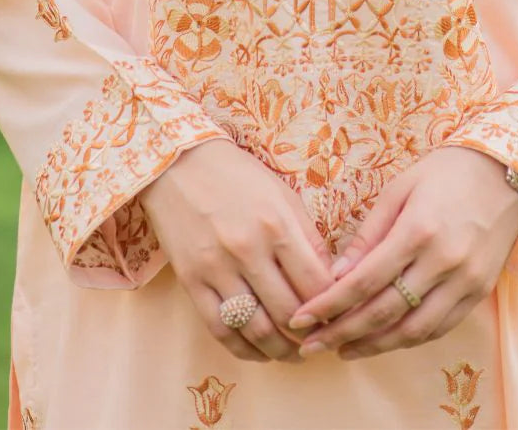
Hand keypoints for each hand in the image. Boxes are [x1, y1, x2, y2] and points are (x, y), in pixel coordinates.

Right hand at [141, 138, 334, 364]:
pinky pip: (221, 330)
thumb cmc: (237, 175)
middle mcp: (248, 249)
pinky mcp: (191, 281)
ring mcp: (216, 268)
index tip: (339, 315)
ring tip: (294, 353)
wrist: (178, 163)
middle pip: (289, 312)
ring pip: (257, 329)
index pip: (316, 284)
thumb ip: (307, 237)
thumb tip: (330, 279)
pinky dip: (245, 349)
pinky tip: (260, 351)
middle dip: (310, 334)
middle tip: (320, 339)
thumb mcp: (282, 195)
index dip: (333, 308)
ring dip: (281, 350)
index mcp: (277, 224)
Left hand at [287, 147, 517, 360]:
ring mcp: (465, 281)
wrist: (505, 173)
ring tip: (344, 349)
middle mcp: (443, 261)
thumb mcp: (400, 189)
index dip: (329, 306)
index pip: (364, 282)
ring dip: (375, 346)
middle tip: (312, 346)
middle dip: (343, 333)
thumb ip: (369, 235)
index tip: (301, 321)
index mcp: (417, 230)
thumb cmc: (445, 172)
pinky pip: (440, 327)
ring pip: (413, 331)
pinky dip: (409, 339)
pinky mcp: (480, 292)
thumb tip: (337, 276)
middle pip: (385, 313)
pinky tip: (385, 340)